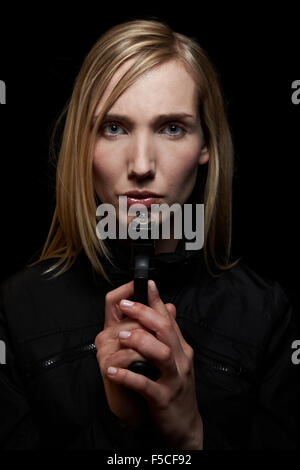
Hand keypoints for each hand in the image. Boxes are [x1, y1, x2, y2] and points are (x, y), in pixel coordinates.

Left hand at [94, 280, 174, 429]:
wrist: (185, 427)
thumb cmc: (175, 389)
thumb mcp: (175, 359)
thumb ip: (169, 334)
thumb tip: (168, 306)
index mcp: (181, 349)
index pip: (169, 319)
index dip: (157, 300)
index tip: (146, 283)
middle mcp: (180, 360)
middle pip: (166, 330)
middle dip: (145, 314)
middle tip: (126, 305)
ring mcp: (173, 379)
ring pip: (161, 353)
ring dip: (139, 341)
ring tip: (120, 336)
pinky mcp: (163, 399)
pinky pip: (146, 384)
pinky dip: (128, 376)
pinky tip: (112, 371)